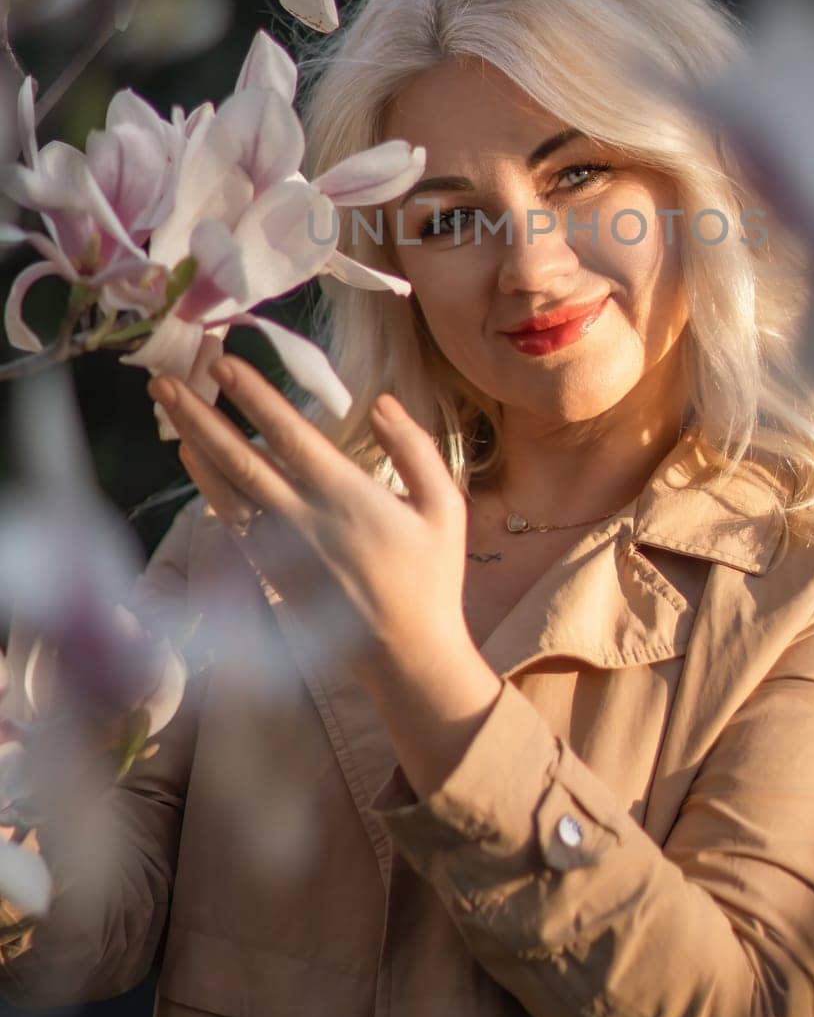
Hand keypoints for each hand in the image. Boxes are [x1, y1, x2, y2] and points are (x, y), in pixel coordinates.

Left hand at [146, 357, 501, 794]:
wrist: (406, 654)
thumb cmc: (432, 576)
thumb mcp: (444, 506)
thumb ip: (413, 448)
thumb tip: (382, 402)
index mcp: (348, 497)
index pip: (290, 436)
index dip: (255, 398)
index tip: (225, 362)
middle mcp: (304, 519)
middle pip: (240, 458)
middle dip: (200, 414)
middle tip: (165, 376)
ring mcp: (280, 547)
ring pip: (226, 487)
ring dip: (194, 441)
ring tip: (166, 403)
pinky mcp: (269, 571)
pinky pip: (230, 519)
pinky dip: (206, 485)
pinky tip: (192, 458)